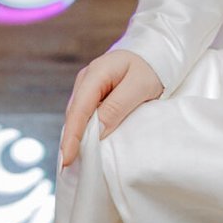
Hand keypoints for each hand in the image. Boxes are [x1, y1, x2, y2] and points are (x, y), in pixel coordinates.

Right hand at [59, 48, 163, 168]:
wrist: (154, 53)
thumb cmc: (150, 69)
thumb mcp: (139, 87)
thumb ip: (117, 107)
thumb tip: (98, 132)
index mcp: (96, 74)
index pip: (79, 109)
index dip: (72, 136)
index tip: (68, 159)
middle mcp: (86, 80)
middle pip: (74, 114)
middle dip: (69, 140)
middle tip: (67, 168)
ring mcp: (87, 87)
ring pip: (77, 116)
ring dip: (75, 136)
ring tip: (73, 162)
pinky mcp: (93, 94)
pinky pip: (84, 115)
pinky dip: (84, 130)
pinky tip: (84, 145)